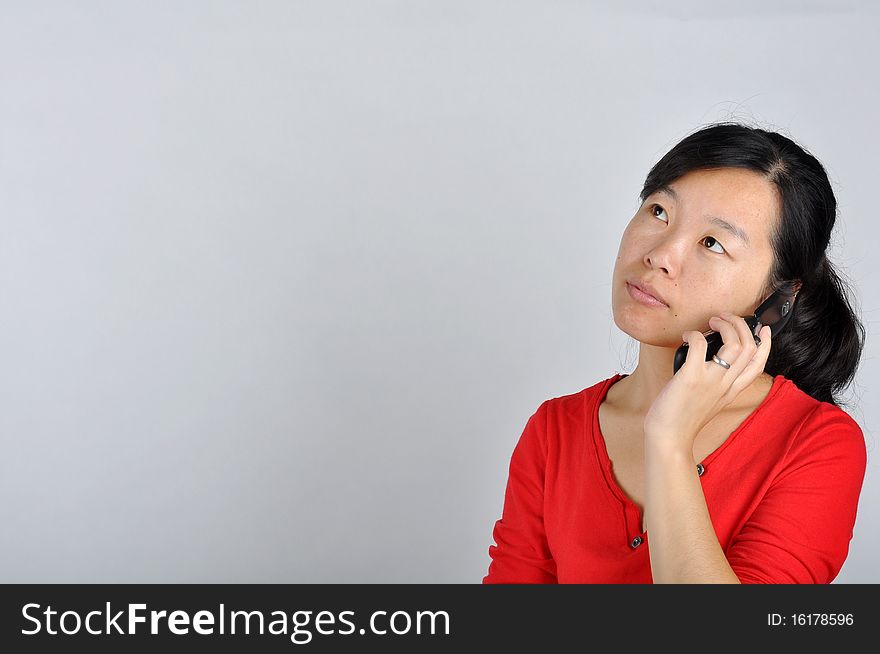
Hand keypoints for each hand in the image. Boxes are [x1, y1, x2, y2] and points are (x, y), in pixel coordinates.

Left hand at [643, 312, 772, 452]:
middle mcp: (726, 385)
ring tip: (711, 322)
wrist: (669, 438)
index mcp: (731, 390)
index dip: (765, 343)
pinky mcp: (691, 377)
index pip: (759, 364)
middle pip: (750, 348)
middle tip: (724, 319)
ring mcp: (711, 381)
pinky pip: (700, 345)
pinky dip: (694, 334)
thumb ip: (714, 383)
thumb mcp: (707, 401)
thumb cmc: (681, 419)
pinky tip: (687, 337)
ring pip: (735, 344)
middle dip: (741, 325)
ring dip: (725, 326)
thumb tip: (706, 360)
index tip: (763, 329)